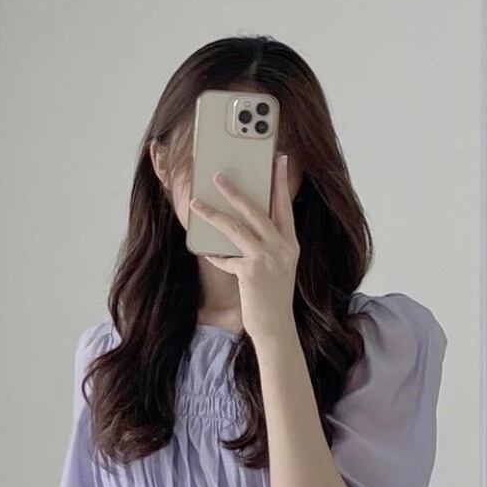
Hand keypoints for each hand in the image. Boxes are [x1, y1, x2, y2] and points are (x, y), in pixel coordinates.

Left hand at [190, 153, 298, 345]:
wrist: (276, 327)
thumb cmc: (273, 297)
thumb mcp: (277, 267)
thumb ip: (266, 245)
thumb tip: (242, 226)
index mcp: (289, 243)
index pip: (284, 205)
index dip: (280, 181)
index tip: (278, 160)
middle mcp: (281, 247)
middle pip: (256, 209)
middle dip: (235, 190)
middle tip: (219, 176)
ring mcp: (266, 259)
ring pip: (235, 227)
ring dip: (212, 214)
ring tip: (196, 203)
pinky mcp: (250, 272)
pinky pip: (226, 258)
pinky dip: (215, 256)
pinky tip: (206, 252)